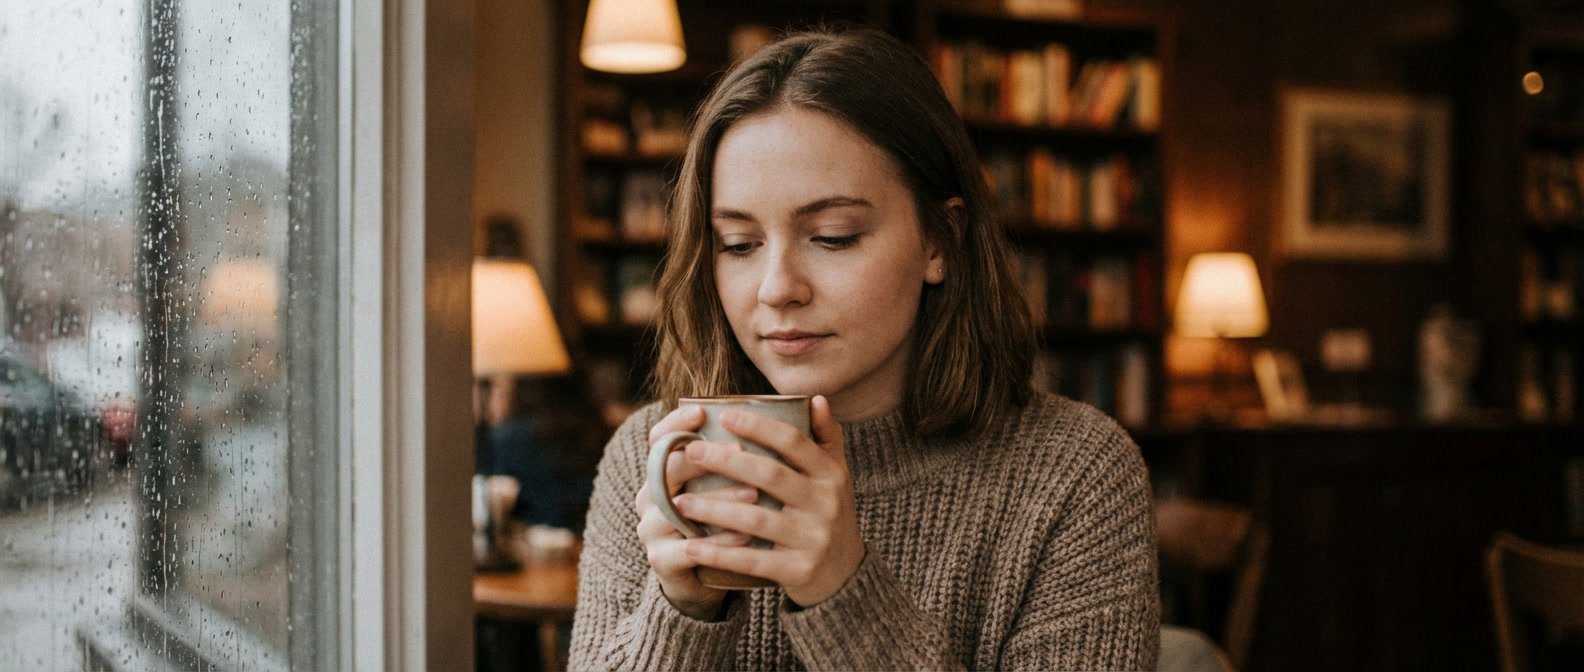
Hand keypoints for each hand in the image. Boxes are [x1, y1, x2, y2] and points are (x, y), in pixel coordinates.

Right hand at [634, 404, 755, 620]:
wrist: (706, 576)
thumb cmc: (725, 519)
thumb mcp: (732, 483)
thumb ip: (756, 447)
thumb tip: (810, 403)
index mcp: (663, 471)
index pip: (659, 439)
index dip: (676, 423)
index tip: (703, 412)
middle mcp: (650, 496)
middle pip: (666, 468)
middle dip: (704, 459)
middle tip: (740, 450)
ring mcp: (652, 529)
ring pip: (678, 509)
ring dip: (718, 501)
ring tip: (754, 495)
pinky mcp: (662, 560)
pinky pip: (689, 550)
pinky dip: (719, 543)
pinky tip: (747, 537)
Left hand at [670, 395, 863, 607]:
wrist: (846, 576)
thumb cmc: (830, 516)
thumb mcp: (837, 477)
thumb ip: (826, 438)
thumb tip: (815, 398)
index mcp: (831, 475)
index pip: (793, 442)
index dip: (759, 427)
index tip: (724, 416)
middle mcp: (826, 504)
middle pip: (770, 475)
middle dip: (727, 461)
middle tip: (690, 451)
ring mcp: (814, 538)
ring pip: (756, 519)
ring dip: (714, 509)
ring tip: (679, 502)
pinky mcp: (799, 570)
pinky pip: (752, 560)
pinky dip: (718, 553)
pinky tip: (690, 546)